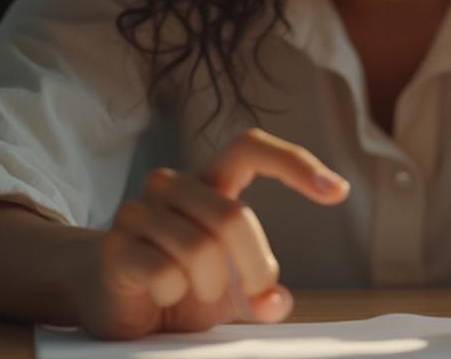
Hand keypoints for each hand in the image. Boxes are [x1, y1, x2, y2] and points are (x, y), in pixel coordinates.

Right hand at [73, 127, 349, 338]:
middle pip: (233, 216)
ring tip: (195, 293)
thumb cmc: (180, 284)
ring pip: (200, 249)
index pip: (251, 146)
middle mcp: (172, 185)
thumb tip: (276, 301)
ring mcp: (138, 212)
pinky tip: (161, 295)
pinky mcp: (114, 246)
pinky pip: (164, 272)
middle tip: (256, 295)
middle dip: (255, 268)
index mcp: (208, 181)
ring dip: (211, 287)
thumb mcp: (232, 290)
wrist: (112, 303)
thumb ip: (259, 292)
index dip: (295, 161)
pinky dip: (174, 295)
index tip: (338, 191)